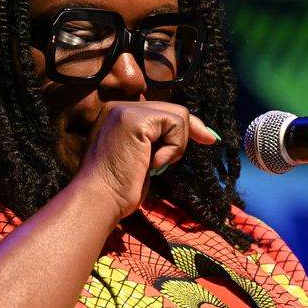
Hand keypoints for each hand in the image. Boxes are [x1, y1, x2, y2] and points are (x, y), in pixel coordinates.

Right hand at [76, 101, 217, 219]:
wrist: (98, 200)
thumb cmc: (117, 189)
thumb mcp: (141, 158)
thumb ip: (156, 141)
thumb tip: (195, 132)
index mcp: (117, 115)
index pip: (161, 111)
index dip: (185, 127)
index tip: (209, 138)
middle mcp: (119, 107)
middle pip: (173, 110)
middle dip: (190, 132)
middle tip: (206, 143)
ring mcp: (126, 111)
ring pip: (178, 115)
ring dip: (177, 145)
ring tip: (156, 165)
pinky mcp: (135, 120)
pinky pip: (175, 125)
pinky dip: (173, 148)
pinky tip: (154, 165)